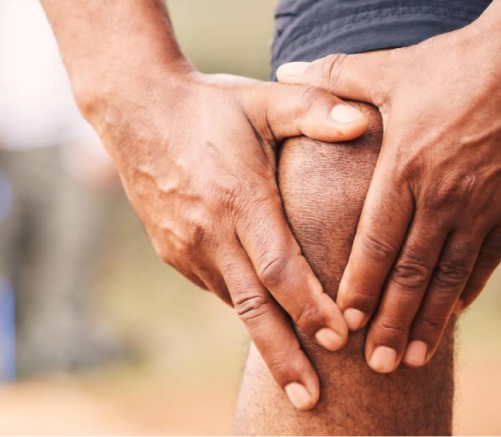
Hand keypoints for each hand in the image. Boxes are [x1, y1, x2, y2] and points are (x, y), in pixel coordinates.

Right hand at [90, 69, 368, 408]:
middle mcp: (211, 231)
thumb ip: (315, 110)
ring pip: (234, 301)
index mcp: (239, 197)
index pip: (280, 266)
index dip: (310, 305)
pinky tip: (267, 317)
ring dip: (266, 338)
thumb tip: (364, 122)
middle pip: (253, 307)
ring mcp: (187, 246)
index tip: (341, 337)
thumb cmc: (211, 105)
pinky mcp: (173, 251)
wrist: (135, 112)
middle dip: (284, 357)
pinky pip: (216, 285)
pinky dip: (244, 304)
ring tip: (298, 376)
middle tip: (311, 401)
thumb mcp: (264, 99)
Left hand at [277, 9, 500, 372]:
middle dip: (391, 321)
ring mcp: (484, 204)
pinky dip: (467, 289)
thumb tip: (287, 68)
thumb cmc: (457, 61)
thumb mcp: (390, 68)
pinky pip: (488, 258)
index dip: (359, 284)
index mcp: (405, 166)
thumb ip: (335, 78)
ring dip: (429, 320)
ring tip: (411, 358)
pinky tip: (451, 314)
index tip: (345, 321)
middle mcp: (443, 194)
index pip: (376, 240)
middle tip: (375, 363)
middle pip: (410, 271)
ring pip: (450, 275)